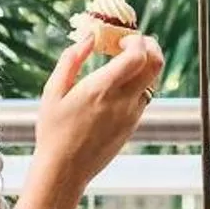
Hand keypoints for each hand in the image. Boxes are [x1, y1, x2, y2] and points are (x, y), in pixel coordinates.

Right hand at [33, 32, 163, 192]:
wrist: (65, 170)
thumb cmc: (53, 131)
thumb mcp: (53, 91)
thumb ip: (71, 60)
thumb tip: (88, 37)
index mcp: (103, 89)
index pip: (138, 56)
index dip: (135, 40)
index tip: (121, 39)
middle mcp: (123, 101)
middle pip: (156, 64)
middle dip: (150, 46)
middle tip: (134, 43)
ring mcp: (131, 115)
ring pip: (153, 81)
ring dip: (144, 66)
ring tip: (123, 62)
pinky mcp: (132, 126)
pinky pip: (144, 98)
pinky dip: (139, 84)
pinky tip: (119, 85)